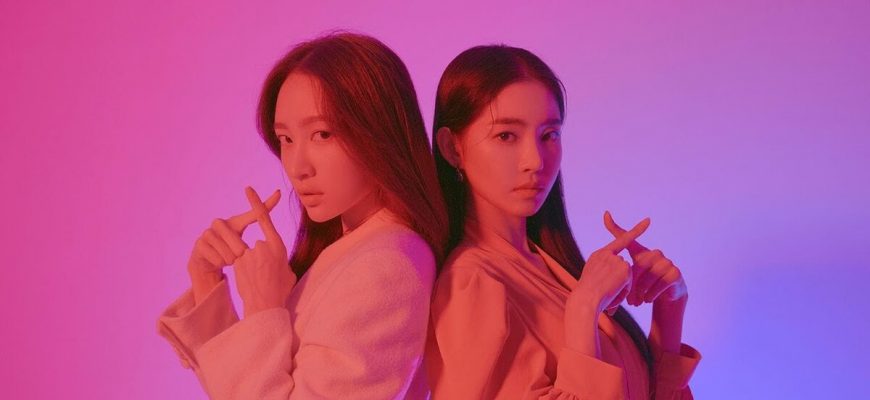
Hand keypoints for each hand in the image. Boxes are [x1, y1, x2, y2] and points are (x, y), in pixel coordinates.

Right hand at [187, 189, 281, 301]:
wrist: (206, 259)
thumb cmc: (228, 248)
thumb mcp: (243, 244)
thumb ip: (257, 241)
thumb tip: (270, 226)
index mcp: (236, 222)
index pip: (254, 214)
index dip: (267, 204)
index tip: (280, 192)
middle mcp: (220, 223)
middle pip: (240, 246)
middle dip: (240, 256)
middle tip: (235, 254)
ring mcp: (208, 232)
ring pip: (229, 255)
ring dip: (230, 261)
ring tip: (225, 256)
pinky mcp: (199, 244)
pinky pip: (218, 260)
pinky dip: (220, 264)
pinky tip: (216, 259)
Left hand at [233, 186, 295, 317]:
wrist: (266, 306)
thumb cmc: (280, 291)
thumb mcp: (286, 270)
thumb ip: (278, 259)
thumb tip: (273, 258)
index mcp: (277, 246)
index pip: (264, 218)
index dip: (255, 203)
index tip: (248, 190)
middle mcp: (263, 246)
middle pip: (255, 243)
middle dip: (254, 255)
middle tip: (259, 269)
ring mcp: (249, 254)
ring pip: (244, 253)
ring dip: (248, 264)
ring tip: (254, 277)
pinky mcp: (238, 263)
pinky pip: (239, 262)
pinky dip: (244, 272)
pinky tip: (251, 283)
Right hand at [568, 216, 650, 316]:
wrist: (584, 300)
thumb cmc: (585, 297)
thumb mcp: (593, 281)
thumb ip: (606, 274)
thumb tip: (618, 278)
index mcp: (598, 255)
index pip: (620, 241)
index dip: (636, 231)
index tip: (648, 221)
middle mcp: (607, 254)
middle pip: (624, 266)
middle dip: (620, 280)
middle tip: (604, 290)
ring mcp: (616, 259)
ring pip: (628, 275)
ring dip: (621, 287)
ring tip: (606, 292)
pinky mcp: (624, 268)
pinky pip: (630, 283)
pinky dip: (624, 291)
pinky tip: (612, 292)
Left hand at [603, 211, 687, 305]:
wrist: (666, 298)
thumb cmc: (645, 286)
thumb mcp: (628, 283)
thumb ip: (616, 277)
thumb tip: (600, 283)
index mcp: (641, 253)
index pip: (627, 238)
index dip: (614, 227)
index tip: (605, 214)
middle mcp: (654, 253)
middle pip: (638, 265)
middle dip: (631, 284)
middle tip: (627, 300)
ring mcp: (667, 262)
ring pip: (649, 276)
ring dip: (641, 292)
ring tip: (635, 303)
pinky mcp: (675, 273)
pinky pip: (661, 283)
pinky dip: (651, 293)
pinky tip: (647, 300)